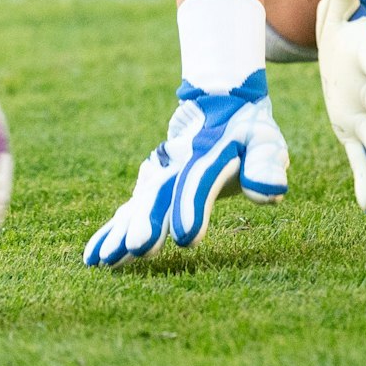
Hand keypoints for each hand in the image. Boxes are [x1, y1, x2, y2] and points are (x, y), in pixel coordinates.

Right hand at [83, 73, 288, 266]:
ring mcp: (161, 172)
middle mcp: (178, 163)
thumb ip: (267, 165)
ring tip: (106, 260)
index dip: (191, 206)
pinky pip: (129, 209)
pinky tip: (94, 257)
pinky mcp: (150, 184)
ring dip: (123, 231)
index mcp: (212, 152)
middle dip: (148, 221)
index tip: (186, 238)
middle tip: (137, 248)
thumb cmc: (248, 133)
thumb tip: (271, 192)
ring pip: (140, 203)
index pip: (200, 180)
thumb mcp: (266, 142)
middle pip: (160, 193)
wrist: (218, 104)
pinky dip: (111, 232)